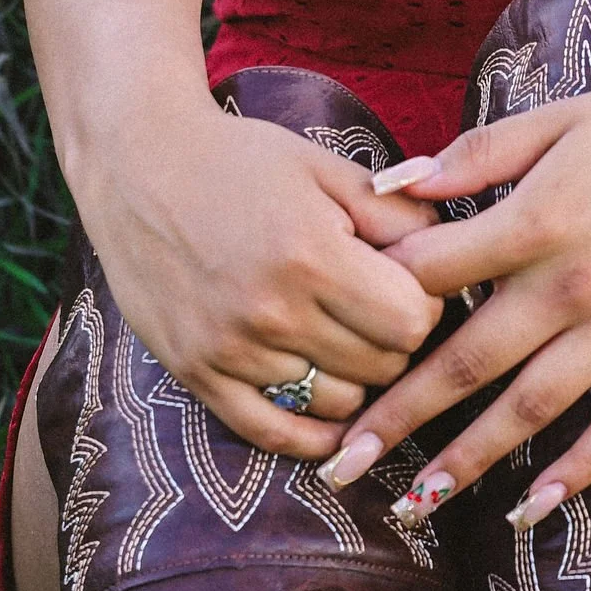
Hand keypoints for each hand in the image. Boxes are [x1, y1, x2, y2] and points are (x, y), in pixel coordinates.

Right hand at [65, 72, 440, 460]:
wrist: (137, 162)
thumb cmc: (239, 158)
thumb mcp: (325, 167)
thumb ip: (396, 213)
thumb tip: (453, 256)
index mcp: (311, 254)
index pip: (411, 323)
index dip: (425, 307)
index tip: (409, 285)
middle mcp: (272, 311)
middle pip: (381, 367)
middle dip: (394, 341)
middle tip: (376, 310)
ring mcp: (230, 349)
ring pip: (338, 403)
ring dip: (355, 378)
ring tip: (341, 337)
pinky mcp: (196, 373)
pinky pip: (272, 432)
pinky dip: (312, 433)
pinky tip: (330, 414)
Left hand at [324, 54, 590, 521]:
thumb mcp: (562, 118)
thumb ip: (475, 154)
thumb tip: (388, 184)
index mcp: (539, 216)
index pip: (433, 275)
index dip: (375, 309)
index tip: (328, 346)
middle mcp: (574, 282)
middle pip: (466, 361)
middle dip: (396, 416)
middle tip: (337, 463)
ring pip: (531, 408)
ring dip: (467, 461)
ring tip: (410, 504)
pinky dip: (573, 472)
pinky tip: (528, 510)